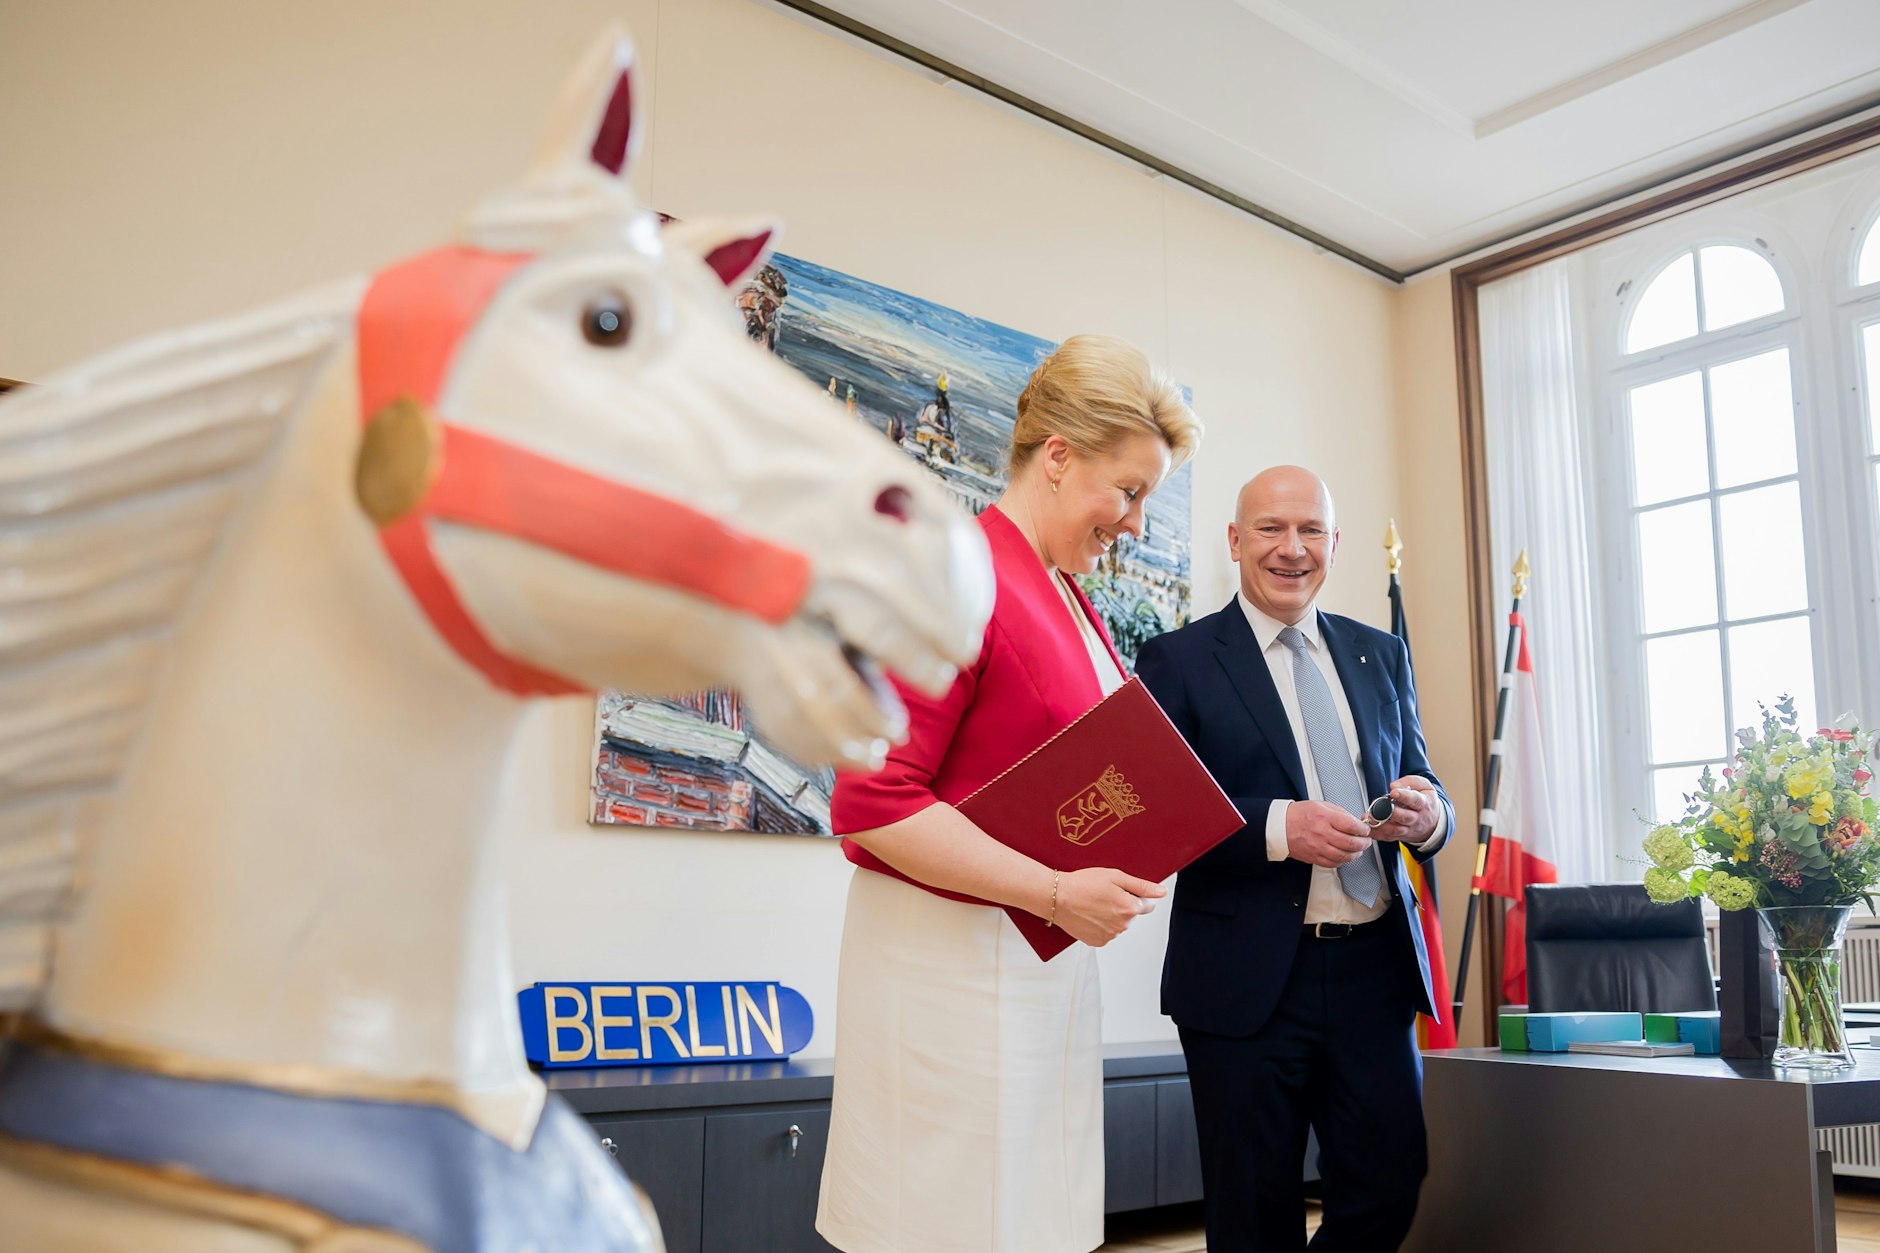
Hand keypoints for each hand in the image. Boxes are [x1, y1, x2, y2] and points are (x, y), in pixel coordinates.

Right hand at [1052, 867, 1166, 947]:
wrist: (1056, 897)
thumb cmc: (1082, 884)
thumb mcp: (1115, 876)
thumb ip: (1142, 886)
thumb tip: (1161, 892)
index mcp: (1129, 909)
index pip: (1147, 905)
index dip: (1134, 895)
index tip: (1120, 890)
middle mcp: (1122, 926)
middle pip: (1131, 915)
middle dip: (1122, 905)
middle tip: (1103, 894)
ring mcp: (1109, 936)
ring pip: (1118, 925)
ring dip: (1110, 916)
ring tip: (1093, 903)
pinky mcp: (1096, 942)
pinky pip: (1106, 933)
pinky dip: (1100, 925)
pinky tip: (1089, 914)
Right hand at [1286, 800, 1371, 866]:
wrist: (1280, 826)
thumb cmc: (1300, 814)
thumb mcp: (1321, 805)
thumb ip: (1339, 813)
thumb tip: (1355, 822)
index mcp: (1325, 817)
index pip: (1351, 826)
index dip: (1363, 829)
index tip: (1366, 830)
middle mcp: (1322, 833)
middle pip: (1351, 843)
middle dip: (1364, 843)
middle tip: (1366, 841)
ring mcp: (1318, 847)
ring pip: (1344, 856)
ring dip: (1356, 854)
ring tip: (1358, 850)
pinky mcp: (1314, 857)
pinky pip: (1333, 863)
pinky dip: (1342, 861)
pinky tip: (1345, 856)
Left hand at [1372, 776, 1440, 842]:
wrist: (1433, 824)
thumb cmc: (1425, 801)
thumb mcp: (1425, 786)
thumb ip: (1410, 782)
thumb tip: (1394, 785)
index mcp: (1423, 803)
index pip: (1414, 799)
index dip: (1404, 796)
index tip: (1393, 792)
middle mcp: (1416, 818)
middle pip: (1404, 817)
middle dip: (1390, 812)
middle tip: (1379, 807)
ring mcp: (1408, 828)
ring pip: (1395, 829)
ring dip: (1381, 825)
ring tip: (1370, 818)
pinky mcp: (1401, 836)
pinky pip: (1388, 837)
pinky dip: (1378, 835)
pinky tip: (1369, 829)